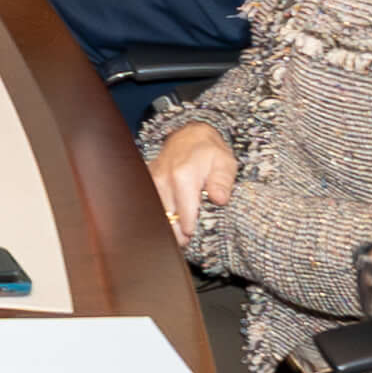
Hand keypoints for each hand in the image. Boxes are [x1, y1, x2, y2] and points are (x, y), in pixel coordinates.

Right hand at [150, 122, 235, 238]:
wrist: (189, 134)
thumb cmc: (210, 151)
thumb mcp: (225, 163)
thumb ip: (222, 182)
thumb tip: (220, 200)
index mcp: (183, 177)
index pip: (184, 216)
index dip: (189, 230)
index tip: (194, 235)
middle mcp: (163, 179)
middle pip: (166, 218)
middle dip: (176, 232)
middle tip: (186, 239)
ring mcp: (152, 180)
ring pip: (156, 213)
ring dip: (166, 223)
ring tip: (178, 230)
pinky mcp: (146, 180)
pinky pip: (151, 203)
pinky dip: (159, 212)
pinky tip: (169, 215)